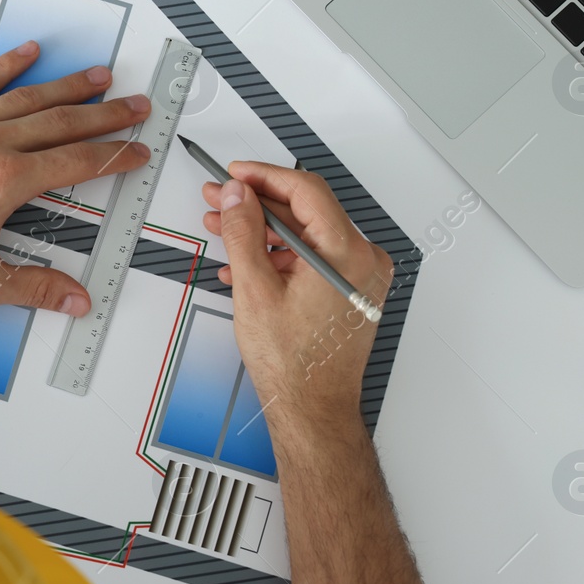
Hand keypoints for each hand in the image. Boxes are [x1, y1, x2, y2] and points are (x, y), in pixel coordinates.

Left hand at [0, 41, 151, 313]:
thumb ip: (34, 287)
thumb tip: (73, 299)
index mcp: (3, 182)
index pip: (76, 162)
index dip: (113, 156)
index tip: (135, 151)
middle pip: (60, 122)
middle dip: (104, 114)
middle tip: (135, 106)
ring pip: (26, 98)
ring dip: (67, 87)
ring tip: (98, 78)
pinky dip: (7, 68)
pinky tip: (28, 55)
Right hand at [200, 162, 391, 429]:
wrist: (312, 408)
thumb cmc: (294, 364)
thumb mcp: (255, 289)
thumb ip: (243, 232)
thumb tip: (236, 197)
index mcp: (347, 253)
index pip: (305, 191)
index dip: (264, 176)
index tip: (236, 174)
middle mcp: (363, 260)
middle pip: (305, 211)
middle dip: (257, 203)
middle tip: (220, 198)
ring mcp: (359, 277)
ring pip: (306, 235)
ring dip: (264, 230)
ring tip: (223, 228)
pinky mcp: (350, 291)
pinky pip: (313, 258)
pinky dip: (280, 256)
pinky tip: (245, 262)